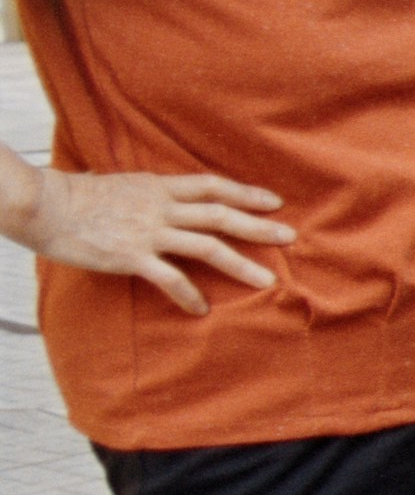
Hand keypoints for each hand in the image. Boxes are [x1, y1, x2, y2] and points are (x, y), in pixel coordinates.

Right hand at [2, 165, 293, 313]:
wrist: (43, 205)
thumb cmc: (75, 196)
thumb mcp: (121, 185)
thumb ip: (148, 195)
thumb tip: (164, 202)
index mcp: (158, 187)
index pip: (212, 186)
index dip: (246, 192)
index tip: (275, 201)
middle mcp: (160, 207)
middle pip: (221, 214)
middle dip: (259, 227)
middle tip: (290, 236)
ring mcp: (148, 232)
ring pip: (207, 246)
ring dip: (240, 264)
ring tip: (267, 280)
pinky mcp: (131, 256)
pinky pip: (170, 278)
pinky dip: (188, 294)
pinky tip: (201, 308)